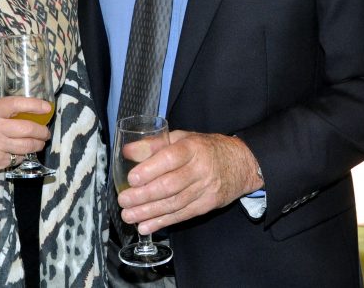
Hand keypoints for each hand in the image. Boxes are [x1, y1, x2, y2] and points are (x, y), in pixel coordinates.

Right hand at [0, 96, 51, 179]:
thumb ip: (4, 112)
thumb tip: (30, 111)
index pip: (16, 104)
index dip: (34, 105)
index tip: (47, 107)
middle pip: (27, 129)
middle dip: (41, 131)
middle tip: (46, 132)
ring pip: (27, 146)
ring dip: (38, 144)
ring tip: (40, 142)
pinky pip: (19, 158)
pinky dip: (23, 155)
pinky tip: (22, 152)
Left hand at [117, 131, 262, 234]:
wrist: (240, 163)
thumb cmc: (205, 148)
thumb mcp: (182, 138)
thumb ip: (154, 144)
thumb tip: (128, 151)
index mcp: (192, 148)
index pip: (170, 159)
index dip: (150, 170)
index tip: (132, 178)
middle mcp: (200, 169)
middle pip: (170, 185)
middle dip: (144, 196)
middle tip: (123, 200)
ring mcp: (205, 189)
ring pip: (174, 203)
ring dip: (149, 212)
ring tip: (129, 216)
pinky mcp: (206, 205)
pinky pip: (182, 215)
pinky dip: (162, 222)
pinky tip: (146, 226)